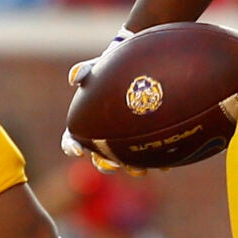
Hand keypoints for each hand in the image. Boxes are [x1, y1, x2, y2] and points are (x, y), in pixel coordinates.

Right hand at [62, 29, 145, 172]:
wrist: (137, 68)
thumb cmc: (112, 68)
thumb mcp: (99, 66)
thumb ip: (86, 70)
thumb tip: (74, 77)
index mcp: (87, 125)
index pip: (72, 140)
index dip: (72, 147)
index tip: (78, 151)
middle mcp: (104, 138)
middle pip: (99, 159)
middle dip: (105, 165)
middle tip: (113, 164)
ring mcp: (126, 142)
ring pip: (125, 163)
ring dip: (131, 169)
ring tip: (140, 171)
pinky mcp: (146, 143)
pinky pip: (150, 156)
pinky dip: (157, 163)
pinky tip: (166, 165)